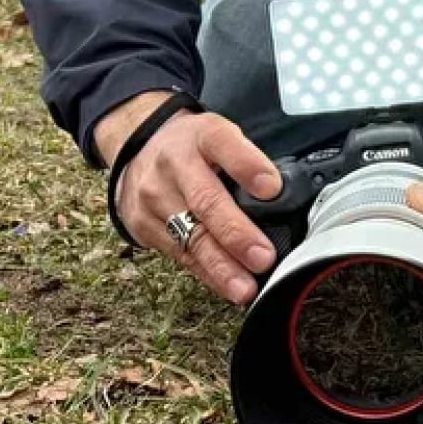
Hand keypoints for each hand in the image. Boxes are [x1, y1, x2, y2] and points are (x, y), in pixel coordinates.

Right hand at [96, 91, 283, 304]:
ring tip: (245, 288)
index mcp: (203, 136)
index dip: (248, 167)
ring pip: (191, 237)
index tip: (272, 189)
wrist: (137, 148)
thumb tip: (285, 200)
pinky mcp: (143, 224)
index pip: (224, 144)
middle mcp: (174, 164)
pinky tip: (227, 287)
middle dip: (237, 234)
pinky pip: (181, 254)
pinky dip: (208, 274)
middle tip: (263, 257)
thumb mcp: (220, 136)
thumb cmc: (193, 148)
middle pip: (206, 201)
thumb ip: (249, 162)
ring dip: (222, 267)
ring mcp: (155, 196)